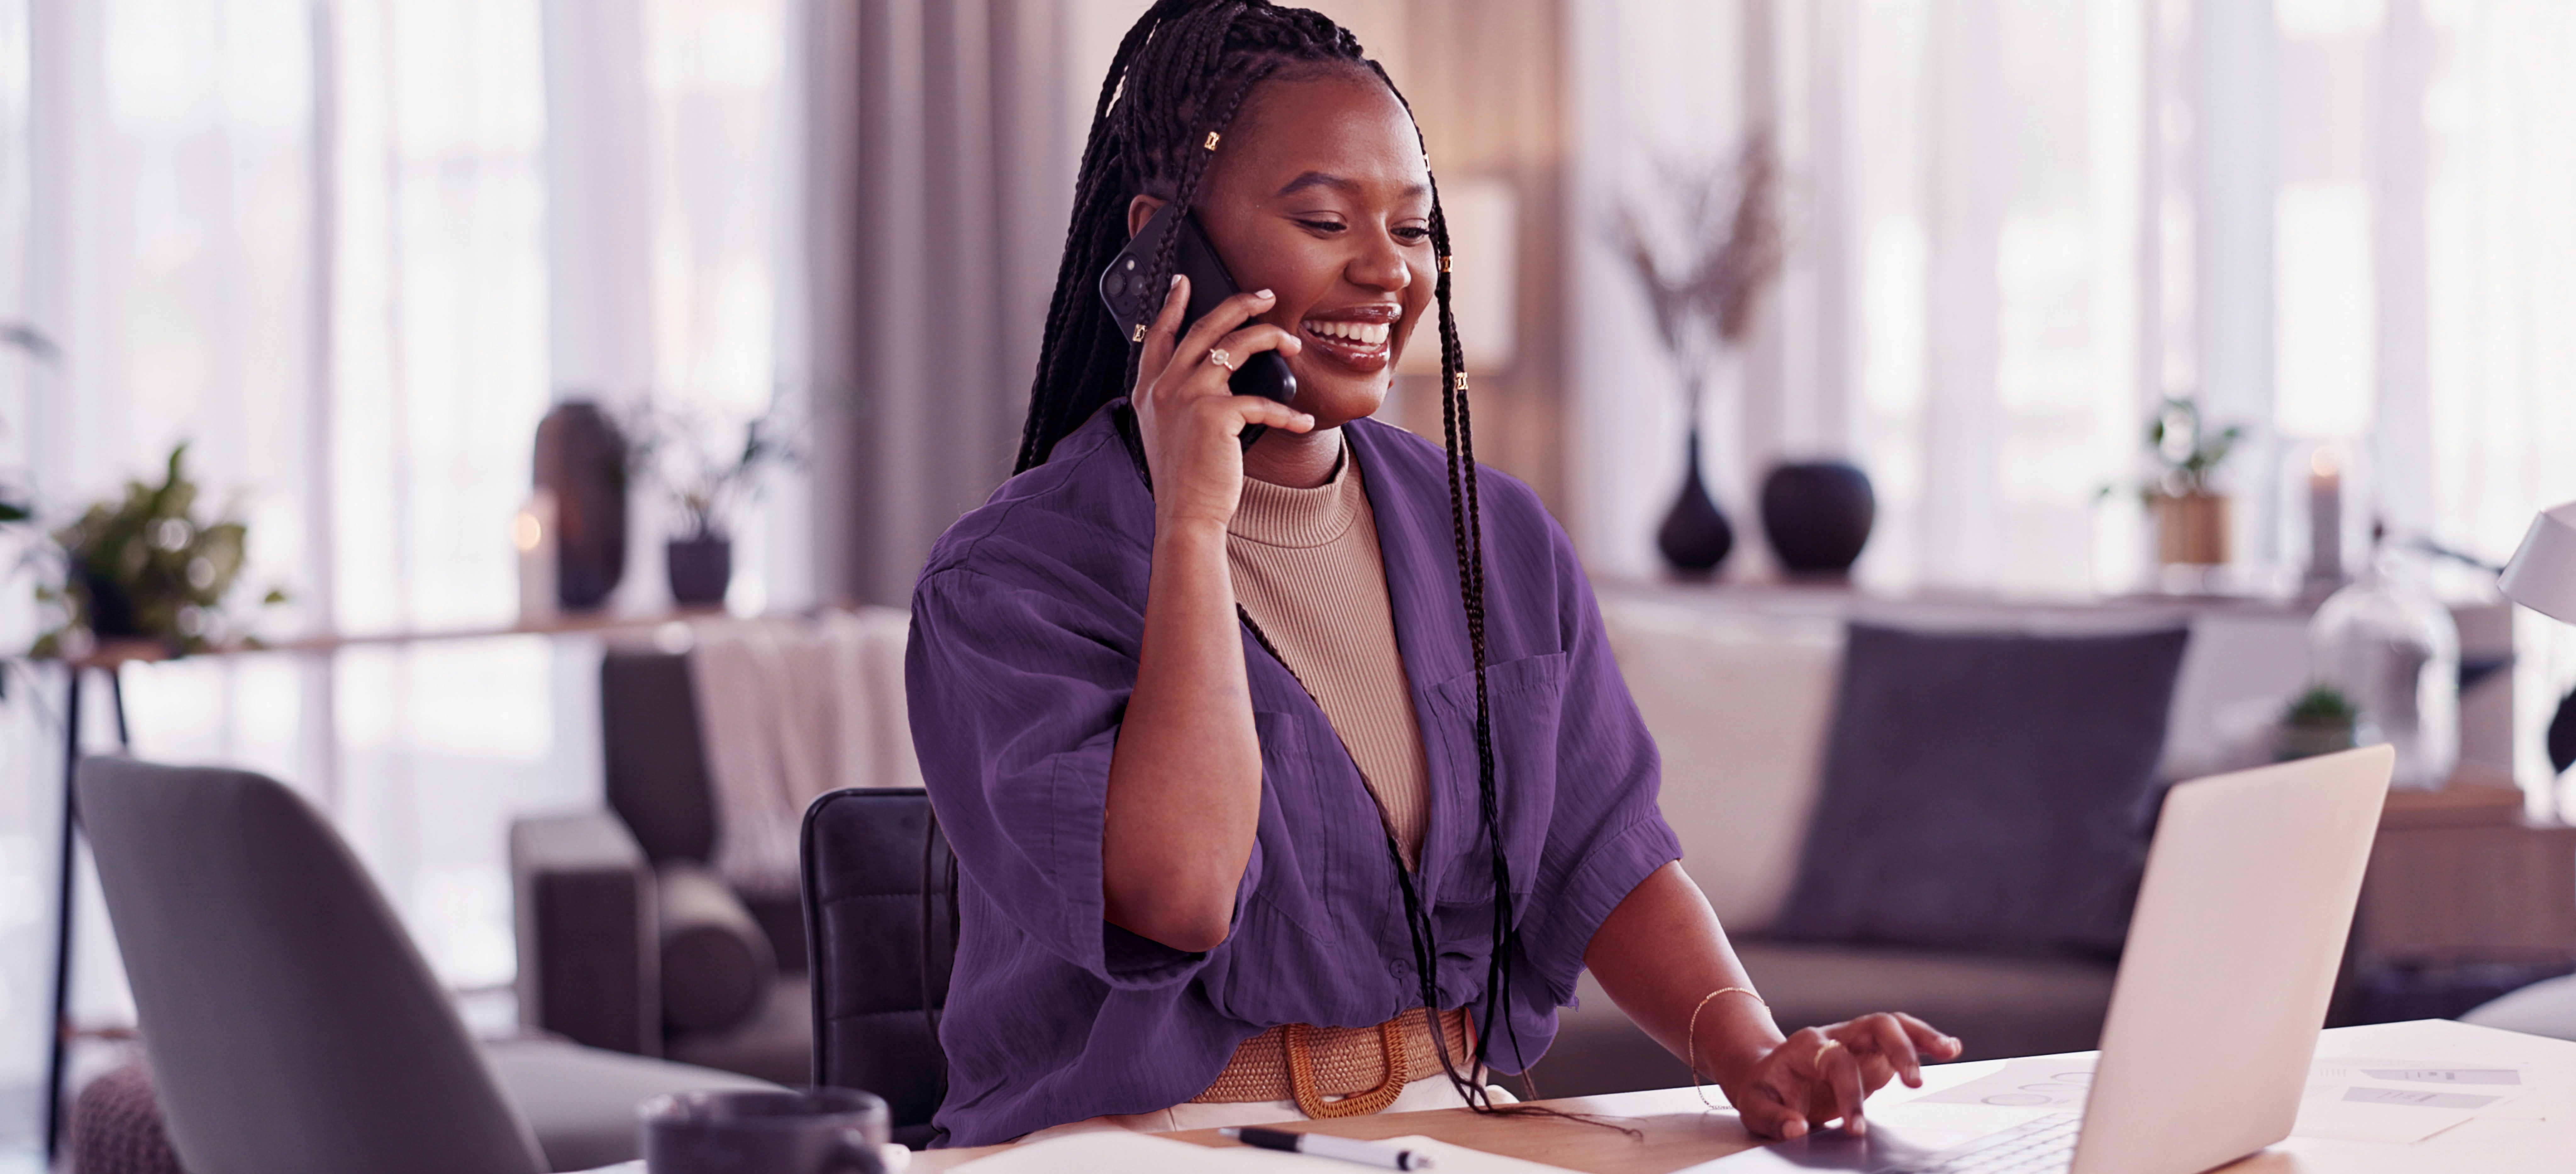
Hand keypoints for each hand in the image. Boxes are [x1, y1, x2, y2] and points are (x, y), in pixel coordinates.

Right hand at [1130, 276, 1311, 530]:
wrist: (1185, 515)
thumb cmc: (1184, 478)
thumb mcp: (1168, 430)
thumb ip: (1178, 399)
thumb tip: (1211, 371)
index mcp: (1149, 389)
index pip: (1159, 334)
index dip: (1171, 304)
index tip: (1183, 280)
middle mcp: (1164, 387)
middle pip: (1203, 326)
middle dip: (1237, 304)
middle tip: (1263, 294)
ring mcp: (1188, 397)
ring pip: (1235, 347)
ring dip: (1269, 338)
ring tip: (1292, 342)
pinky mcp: (1215, 415)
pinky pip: (1261, 401)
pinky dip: (1288, 412)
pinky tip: (1303, 421)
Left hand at [1719, 1014, 1961, 1139]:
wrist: (1766, 1077)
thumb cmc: (1764, 1091)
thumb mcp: (1756, 1107)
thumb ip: (1775, 1119)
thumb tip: (1797, 1129)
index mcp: (1807, 1045)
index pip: (1837, 1061)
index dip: (1850, 1094)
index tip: (1856, 1129)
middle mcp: (1836, 1035)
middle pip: (1874, 1026)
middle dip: (1899, 1050)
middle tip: (1915, 1083)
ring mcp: (1857, 1041)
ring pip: (1893, 1025)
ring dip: (1922, 1037)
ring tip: (1950, 1050)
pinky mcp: (1873, 1054)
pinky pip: (1902, 1040)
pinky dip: (1925, 1042)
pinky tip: (1950, 1048)